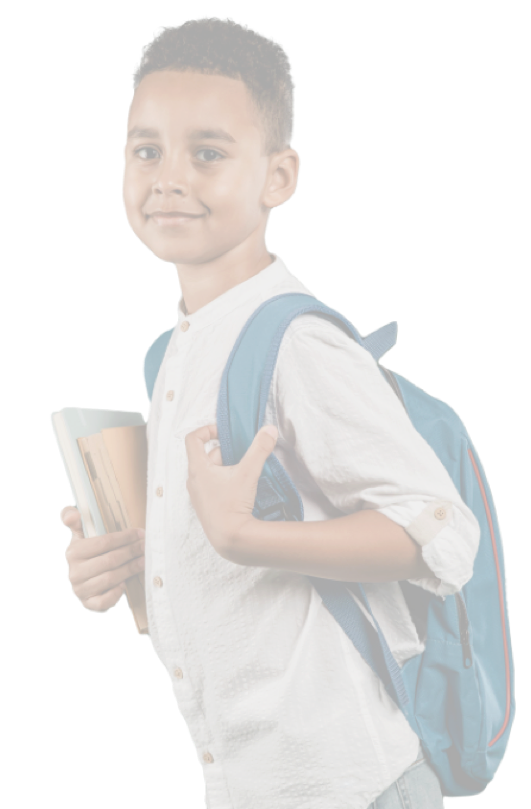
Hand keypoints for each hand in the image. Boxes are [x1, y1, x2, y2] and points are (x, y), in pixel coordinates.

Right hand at [62, 505, 145, 612]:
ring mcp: (81, 590)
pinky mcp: (89, 604)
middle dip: (131, 551)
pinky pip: (104, 602)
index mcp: (73, 552)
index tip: (141, 533)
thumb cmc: (86, 553)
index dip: (125, 537)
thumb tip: (72, 515)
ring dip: (130, 569)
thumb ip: (73, 519)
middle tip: (146, 546)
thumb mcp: (78, 535)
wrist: (81, 580)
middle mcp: (75, 572)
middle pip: (110, 560)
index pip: (104, 542)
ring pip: (111, 578)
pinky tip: (125, 584)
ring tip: (144, 560)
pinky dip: (115, 594)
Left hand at [184, 423, 277, 558]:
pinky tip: (239, 489)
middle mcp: (193, 481)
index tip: (222, 432)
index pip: (193, 439)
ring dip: (226, 468)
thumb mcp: (248, 472)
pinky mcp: (205, 507)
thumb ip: (259, 449)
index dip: (206, 430)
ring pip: (210, 472)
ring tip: (244, 473)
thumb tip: (269, 430)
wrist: (230, 539)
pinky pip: (212, 487)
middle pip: (207, 456)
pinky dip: (224, 482)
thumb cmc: (233, 505)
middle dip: (226, 452)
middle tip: (244, 455)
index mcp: (197, 468)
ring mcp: (197, 495)